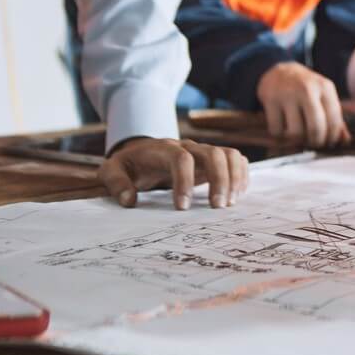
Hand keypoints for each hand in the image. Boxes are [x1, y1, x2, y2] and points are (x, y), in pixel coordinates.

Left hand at [99, 138, 248, 209]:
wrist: (142, 152)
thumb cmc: (129, 165)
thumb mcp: (112, 170)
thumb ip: (116, 183)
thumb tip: (129, 200)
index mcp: (163, 149)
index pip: (180, 158)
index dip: (184, 181)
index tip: (182, 207)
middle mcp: (188, 146)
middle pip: (214, 153)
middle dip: (219, 180)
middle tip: (217, 207)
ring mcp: (203, 151)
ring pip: (230, 154)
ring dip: (235, 178)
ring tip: (229, 203)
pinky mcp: (214, 159)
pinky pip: (236, 160)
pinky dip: (241, 176)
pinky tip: (236, 196)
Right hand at [257, 61, 349, 147]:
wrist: (280, 71)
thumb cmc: (306, 89)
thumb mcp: (324, 97)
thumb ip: (335, 118)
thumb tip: (345, 141)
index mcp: (325, 88)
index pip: (334, 121)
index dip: (332, 138)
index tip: (329, 143)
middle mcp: (307, 89)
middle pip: (315, 128)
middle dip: (316, 142)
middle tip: (314, 143)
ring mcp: (287, 94)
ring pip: (295, 132)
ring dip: (297, 140)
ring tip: (298, 134)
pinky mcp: (270, 99)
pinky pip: (277, 130)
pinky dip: (280, 135)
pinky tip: (283, 127)